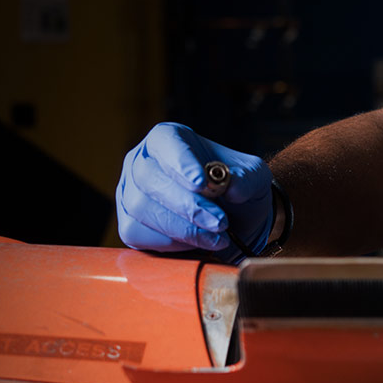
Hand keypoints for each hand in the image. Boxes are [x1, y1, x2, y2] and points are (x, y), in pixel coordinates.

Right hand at [117, 123, 273, 256]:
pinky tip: (195, 243)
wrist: (232, 223)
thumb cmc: (236, 191)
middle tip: (219, 222)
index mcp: (169, 139)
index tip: (201, 183)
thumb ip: (247, 177)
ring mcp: (130, 192)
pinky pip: (137, 233)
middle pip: (149, 177)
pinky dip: (169, 243)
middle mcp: (143, 161)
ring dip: (182, 228)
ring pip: (141, 207)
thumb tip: (233, 185)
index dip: (180, 161)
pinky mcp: (128, 223)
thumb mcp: (253, 178)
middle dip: (186, 205)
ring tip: (216, 237)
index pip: (165, 141)